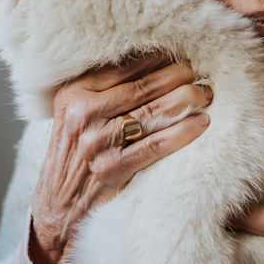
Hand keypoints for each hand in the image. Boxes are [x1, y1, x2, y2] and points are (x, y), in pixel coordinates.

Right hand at [30, 53, 211, 263]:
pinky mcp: (112, 170)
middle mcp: (83, 114)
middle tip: (202, 70)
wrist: (56, 211)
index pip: (123, 66)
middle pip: (142, 86)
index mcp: (73, 94)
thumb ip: (103, 92)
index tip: (182, 52)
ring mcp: (97, 143)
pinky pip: (155, 145)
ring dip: (186, 99)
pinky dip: (182, 132)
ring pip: (152, 112)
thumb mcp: (76, 118)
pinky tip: (202, 124)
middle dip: (178, 75)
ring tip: (207, 93)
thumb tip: (153, 63)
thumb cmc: (74, 158)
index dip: (158, 57)